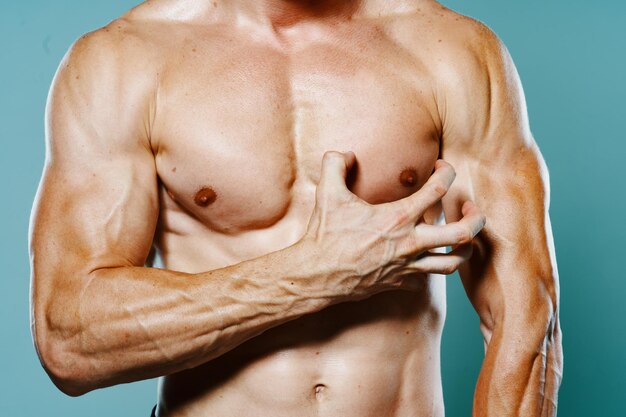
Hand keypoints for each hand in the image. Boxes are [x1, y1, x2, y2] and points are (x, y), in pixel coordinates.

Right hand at [303, 151, 485, 298]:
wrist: (317, 276)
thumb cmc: (324, 234)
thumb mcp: (327, 193)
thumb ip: (335, 163)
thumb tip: (347, 154)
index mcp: (398, 217)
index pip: (439, 190)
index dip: (447, 172)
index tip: (442, 168)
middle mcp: (410, 243)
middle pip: (463, 233)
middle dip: (476, 217)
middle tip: (469, 207)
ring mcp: (407, 265)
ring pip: (454, 262)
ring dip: (464, 248)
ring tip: (462, 236)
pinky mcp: (400, 282)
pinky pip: (429, 277)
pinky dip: (434, 266)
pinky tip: (428, 255)